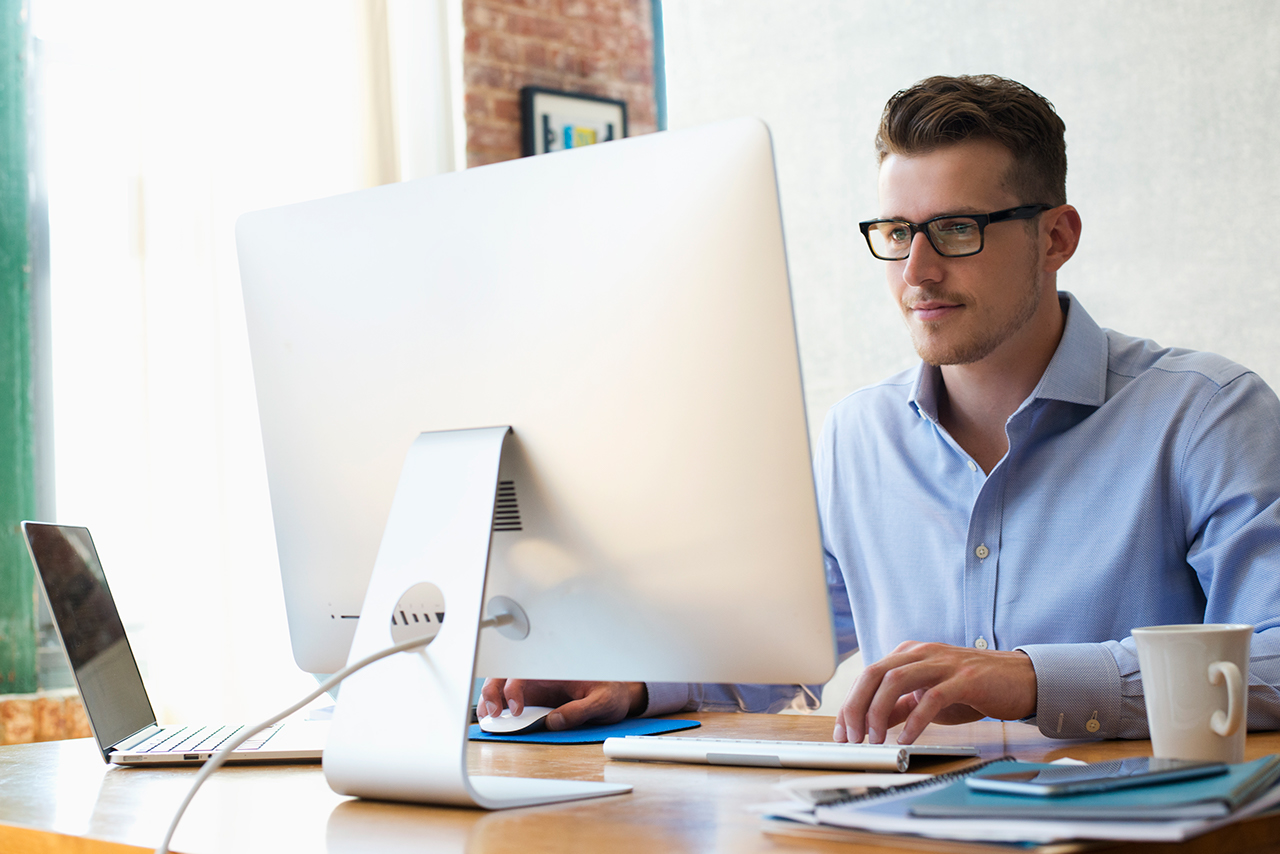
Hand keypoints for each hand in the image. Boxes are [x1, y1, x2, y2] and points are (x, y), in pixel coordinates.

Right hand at [478, 679, 647, 730]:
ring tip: (488, 718)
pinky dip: (499, 706)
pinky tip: (495, 718)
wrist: (619, 694)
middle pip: (507, 674)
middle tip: (492, 714)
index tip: (516, 709)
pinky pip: (512, 698)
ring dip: (491, 698)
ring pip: (504, 685)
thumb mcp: (603, 701)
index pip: (526, 671)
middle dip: (492, 691)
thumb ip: (580, 710)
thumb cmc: (612, 691)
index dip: (514, 688)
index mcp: (557, 668)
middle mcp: (542, 675)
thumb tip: (554, 721)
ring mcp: (537, 686)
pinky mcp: (536, 698)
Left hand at [834, 641, 1035, 745]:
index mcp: (909, 654)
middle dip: (856, 707)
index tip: (842, 733)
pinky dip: (915, 721)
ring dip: (878, 712)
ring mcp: (943, 663)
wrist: (1020, 680)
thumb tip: (870, 722)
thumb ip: (901, 706)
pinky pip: (932, 697)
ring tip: (874, 740)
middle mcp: (922, 653)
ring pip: (896, 680)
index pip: (868, 675)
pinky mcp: (965, 679)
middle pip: (875, 673)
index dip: (850, 704)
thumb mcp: (928, 696)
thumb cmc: (972, 689)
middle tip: (852, 738)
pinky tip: (905, 739)